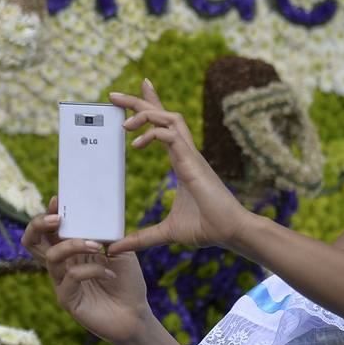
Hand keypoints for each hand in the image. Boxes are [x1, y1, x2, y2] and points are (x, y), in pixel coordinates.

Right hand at [22, 198, 152, 344]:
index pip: (48, 230)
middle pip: (31, 242)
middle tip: (57, 218)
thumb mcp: (120, 250)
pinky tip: (110, 274)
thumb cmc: (126, 282)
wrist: (135, 315)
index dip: (47, 214)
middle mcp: (61, 265)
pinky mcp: (67, 300)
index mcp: (69, 251)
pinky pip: (71, 277)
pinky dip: (92, 270)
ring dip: (74, 245)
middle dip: (38, 225)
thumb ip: (106, 234)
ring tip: (97, 246)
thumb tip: (96, 214)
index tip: (58, 199)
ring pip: (52, 257)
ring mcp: (61, 283)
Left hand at [106, 79, 249, 255]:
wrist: (230, 232)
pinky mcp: (193, 161)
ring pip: (168, 117)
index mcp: (180, 160)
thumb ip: (140, 238)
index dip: (147, 108)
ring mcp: (190, 154)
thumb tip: (115, 249)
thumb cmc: (206, 228)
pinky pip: (170, 135)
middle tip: (112, 95)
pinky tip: (135, 144)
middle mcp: (185, 152)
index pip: (161, 126)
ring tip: (123, 122)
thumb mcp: (165, 233)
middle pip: (162, 113)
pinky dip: (151, 134)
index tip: (128, 100)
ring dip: (144, 113)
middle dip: (138, 100)